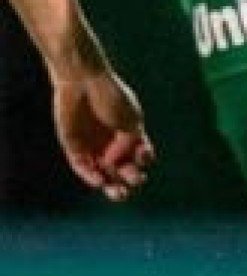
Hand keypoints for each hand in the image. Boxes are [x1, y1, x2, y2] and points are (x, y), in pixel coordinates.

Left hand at [52, 70, 153, 202]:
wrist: (83, 81)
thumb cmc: (111, 96)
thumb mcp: (131, 120)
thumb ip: (129, 143)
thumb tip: (114, 163)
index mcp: (129, 135)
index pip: (139, 155)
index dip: (144, 159)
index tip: (144, 154)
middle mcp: (111, 144)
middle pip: (123, 169)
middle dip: (131, 178)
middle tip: (135, 180)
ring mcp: (92, 146)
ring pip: (103, 174)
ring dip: (112, 186)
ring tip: (120, 194)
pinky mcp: (73, 147)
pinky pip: (83, 168)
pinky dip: (91, 176)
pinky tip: (99, 181)